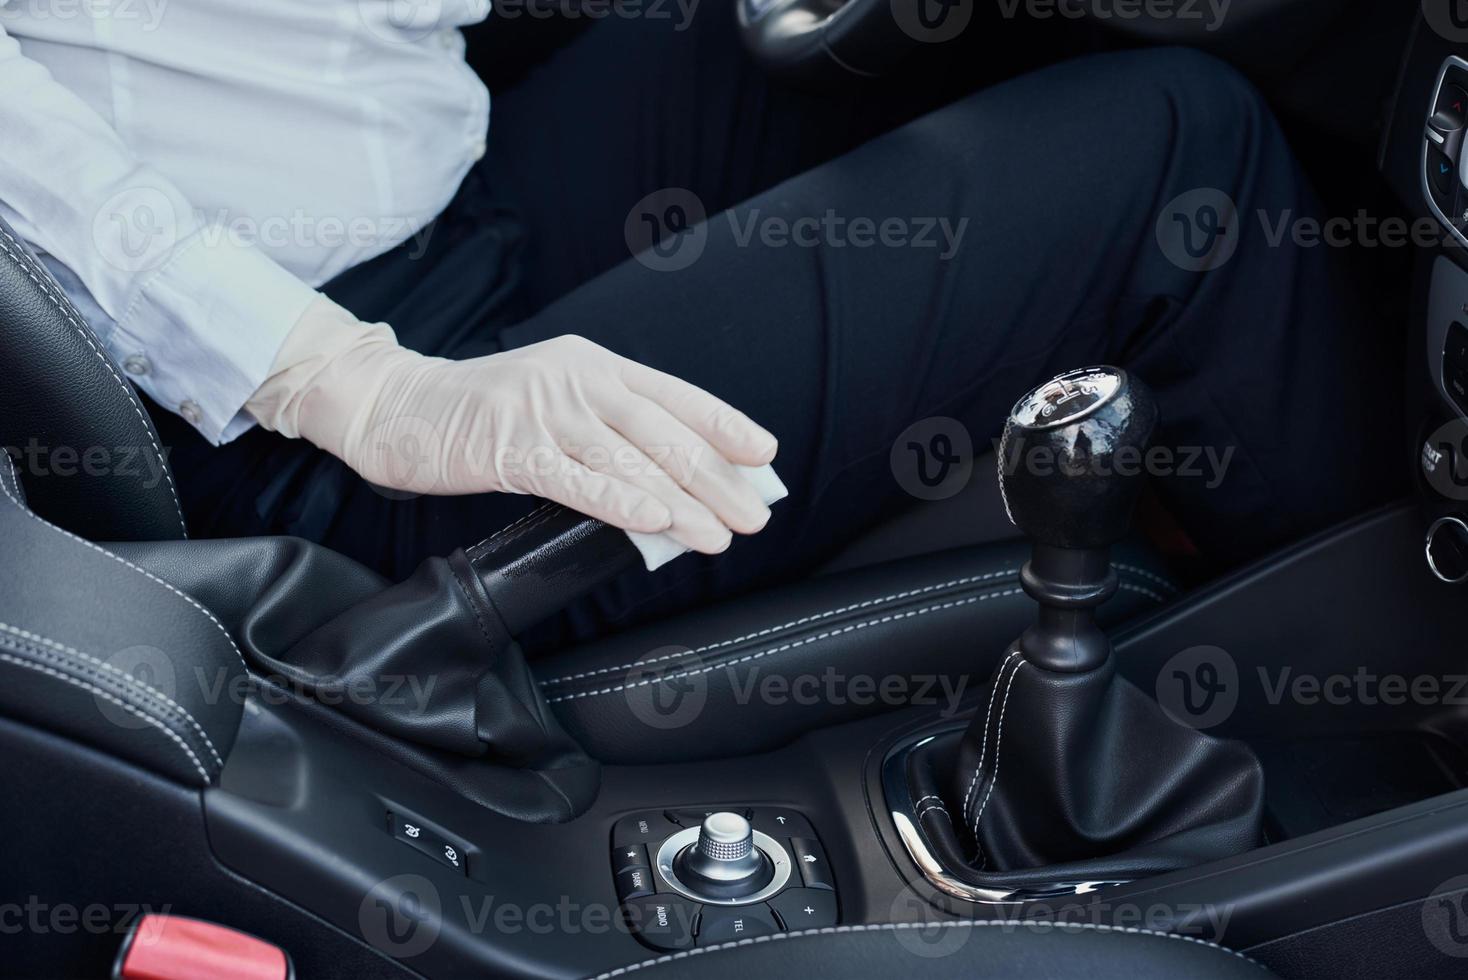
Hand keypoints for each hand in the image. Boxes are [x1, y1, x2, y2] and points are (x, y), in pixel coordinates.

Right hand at [248, 299, 778, 552]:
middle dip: (716, 479)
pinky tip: (655, 521)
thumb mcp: (556, 406)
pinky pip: (577, 479)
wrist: (396, 406)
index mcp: (595, 364)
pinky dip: (621, 501)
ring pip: (629, 460)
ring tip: (718, 534)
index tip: (763, 455)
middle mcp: (577, 379)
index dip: (724, 424)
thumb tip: (675, 486)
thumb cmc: (483, 415)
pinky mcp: (510, 446)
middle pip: (663, 433)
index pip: (675, 395)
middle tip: (753, 515)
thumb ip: (608, 434)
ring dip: (683, 502)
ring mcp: (543, 410)